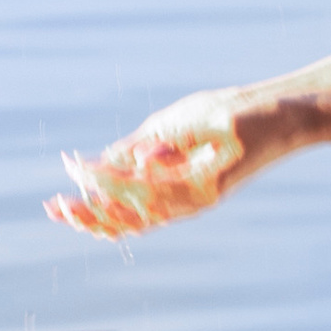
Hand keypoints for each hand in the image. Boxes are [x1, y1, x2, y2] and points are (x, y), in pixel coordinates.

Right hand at [47, 90, 247, 236]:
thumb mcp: (170, 126)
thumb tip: (102, 163)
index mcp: (173, 191)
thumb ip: (138, 147)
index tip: (55, 205)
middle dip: (90, 216)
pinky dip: (133, 178)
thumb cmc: (225, 113)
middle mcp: (184, 201)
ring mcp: (198, 195)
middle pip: (129, 221)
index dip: (90, 214)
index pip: (125, 214)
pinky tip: (113, 165)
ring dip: (104, 195)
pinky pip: (164, 188)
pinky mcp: (212, 184)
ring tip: (77, 180)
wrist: (275, 109)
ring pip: (141, 207)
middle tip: (56, 206)